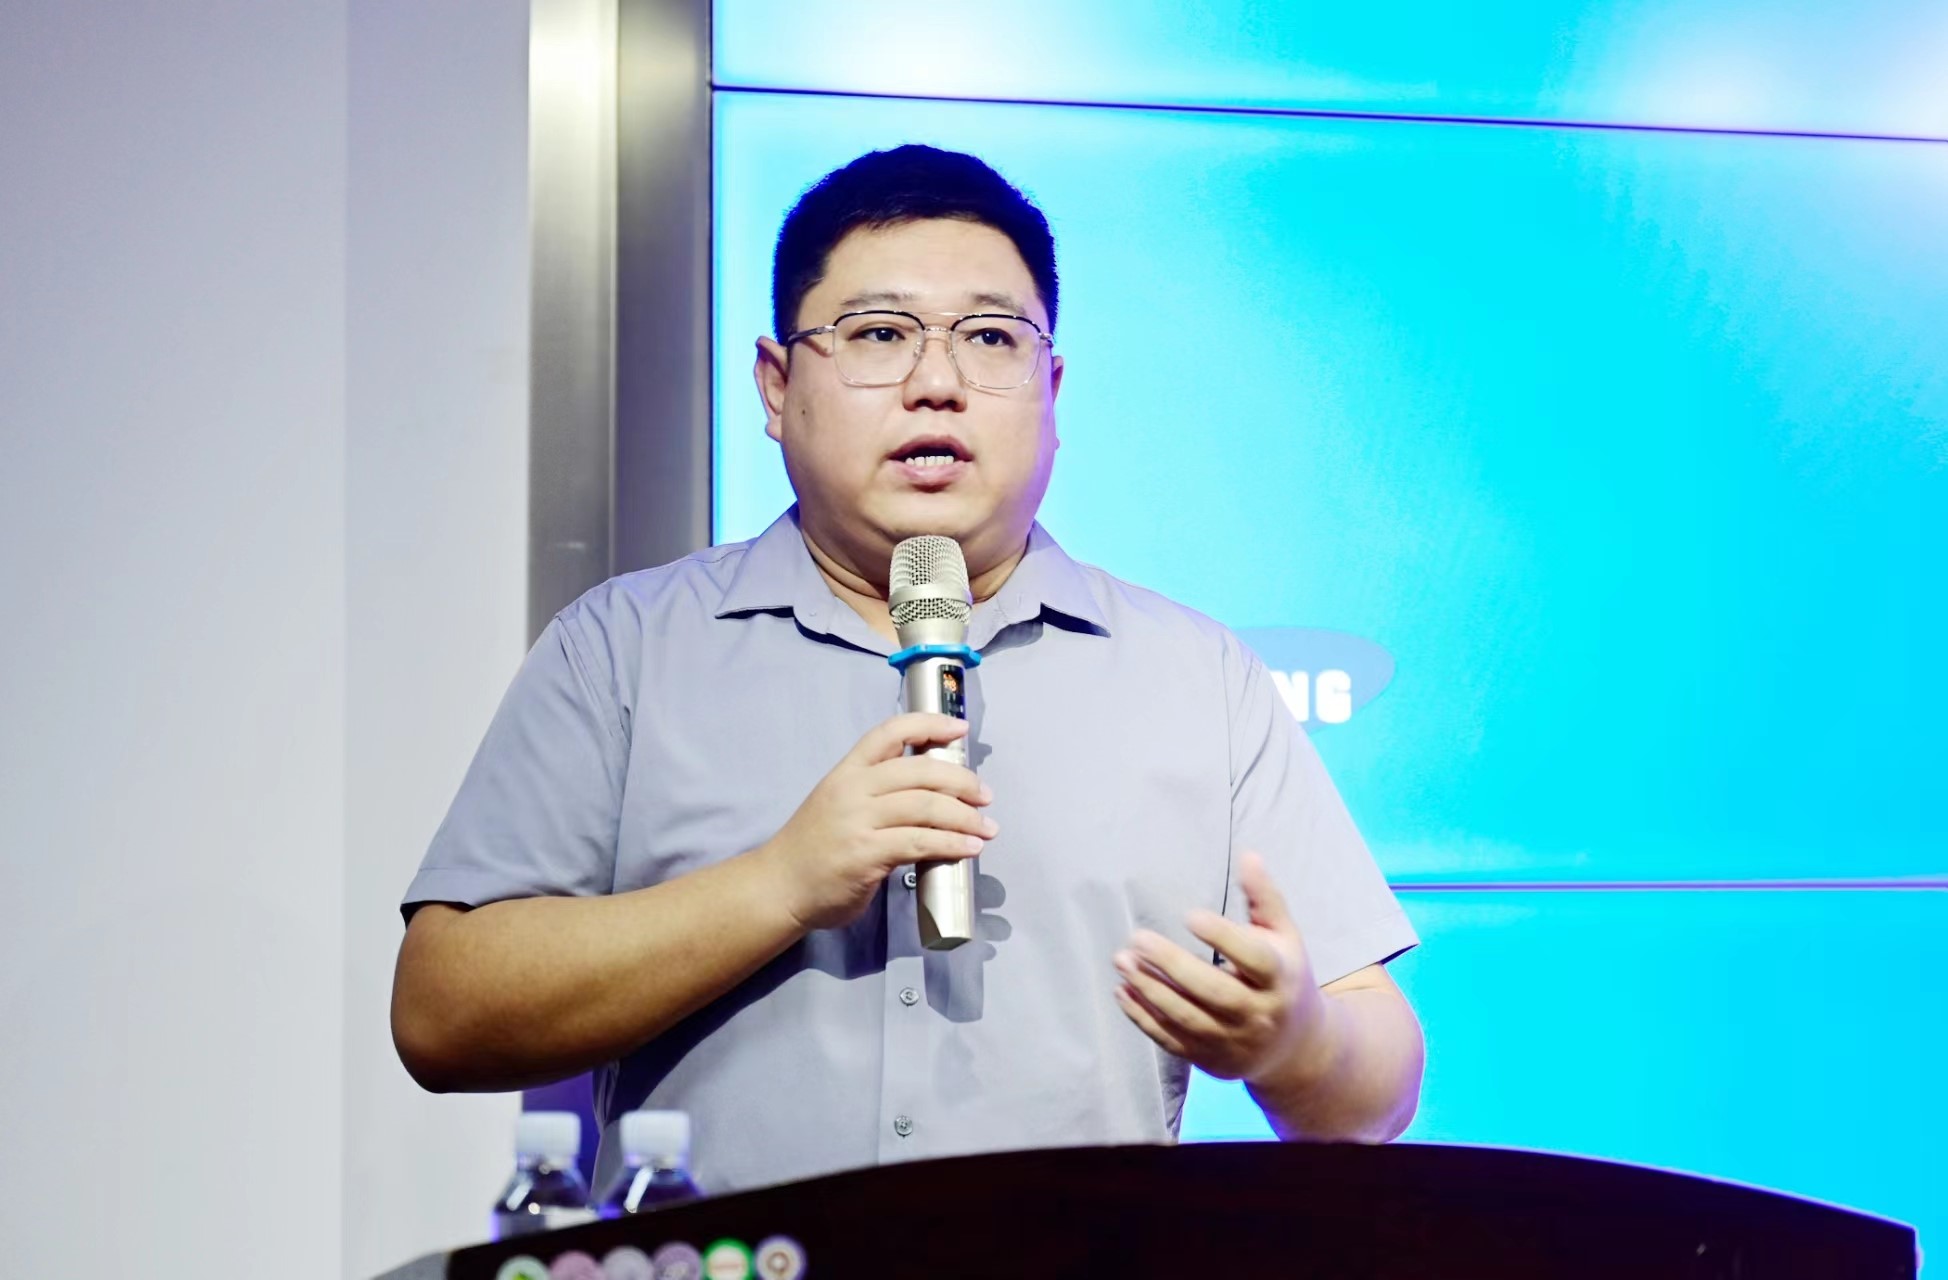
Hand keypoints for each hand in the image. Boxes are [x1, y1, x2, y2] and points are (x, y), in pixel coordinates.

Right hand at [758, 713, 995, 933]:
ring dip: (965, 817)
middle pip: (920, 770)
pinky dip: (951, 844)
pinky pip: (919, 842)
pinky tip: (968, 849)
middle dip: (961, 780)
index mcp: (847, 771)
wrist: (779, 887)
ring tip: (986, 828)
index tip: (960, 729)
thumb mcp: (838, 803)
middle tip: (984, 795)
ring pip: (925, 806)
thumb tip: (933, 793)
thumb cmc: (814, 848)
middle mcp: (852, 790)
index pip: (890, 732)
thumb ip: (876, 793)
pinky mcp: (865, 854)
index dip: (929, 724)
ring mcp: (858, 821)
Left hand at [1113, 850, 1329, 1083]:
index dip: (1222, 937)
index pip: (1253, 958)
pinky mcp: (1209, 1058)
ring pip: (1187, 1018)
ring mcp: (1232, 1040)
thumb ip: (1264, 898)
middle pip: (1214, 992)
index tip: (1189, 915)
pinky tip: (1122, 991)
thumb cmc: (1284, 976)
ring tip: (1122, 960)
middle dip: (1173, 966)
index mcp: (1278, 978)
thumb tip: (1248, 854)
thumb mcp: (1284, 936)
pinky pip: (1171, 1040)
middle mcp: (1257, 1013)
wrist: (1296, 1048)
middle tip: (1136, 938)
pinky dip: (1143, 1018)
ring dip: (1149, 990)